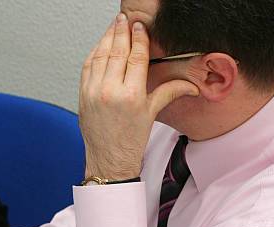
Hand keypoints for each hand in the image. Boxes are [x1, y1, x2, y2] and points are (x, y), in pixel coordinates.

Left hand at [79, 14, 198, 179]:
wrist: (109, 161)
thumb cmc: (129, 143)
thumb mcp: (152, 114)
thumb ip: (169, 92)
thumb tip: (192, 85)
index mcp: (131, 96)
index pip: (136, 57)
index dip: (139, 38)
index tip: (140, 27)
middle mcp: (110, 92)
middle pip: (116, 51)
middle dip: (120, 32)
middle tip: (124, 18)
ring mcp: (93, 93)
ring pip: (99, 56)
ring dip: (106, 39)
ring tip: (113, 27)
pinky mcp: (82, 96)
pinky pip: (87, 67)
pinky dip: (94, 54)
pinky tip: (100, 46)